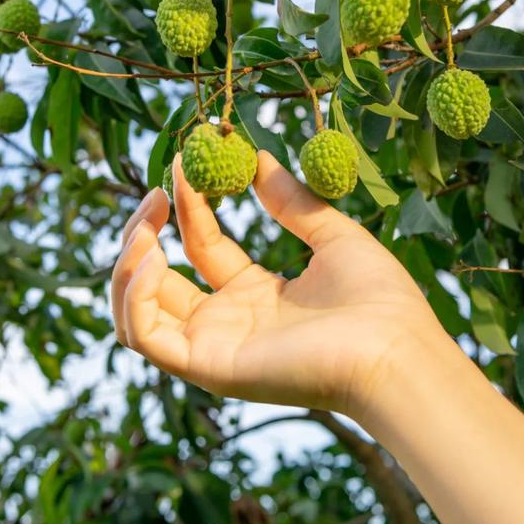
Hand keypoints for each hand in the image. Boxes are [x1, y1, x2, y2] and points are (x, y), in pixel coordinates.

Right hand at [111, 152, 442, 418]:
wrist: (396, 348)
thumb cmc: (378, 299)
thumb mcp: (331, 234)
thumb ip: (290, 201)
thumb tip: (258, 156)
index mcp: (256, 295)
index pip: (202, 245)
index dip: (188, 205)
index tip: (181, 162)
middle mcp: (228, 322)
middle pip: (159, 280)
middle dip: (144, 234)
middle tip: (154, 192)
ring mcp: (213, 347)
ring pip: (138, 311)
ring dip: (128, 264)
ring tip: (146, 222)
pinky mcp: (207, 366)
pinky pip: (146, 336)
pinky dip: (134, 296)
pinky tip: (151, 255)